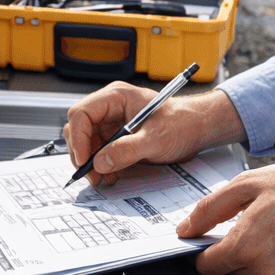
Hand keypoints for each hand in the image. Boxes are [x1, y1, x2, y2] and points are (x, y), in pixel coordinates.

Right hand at [63, 86, 244, 187]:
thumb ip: (128, 149)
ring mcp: (111, 122)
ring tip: (104, 177)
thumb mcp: (156, 138)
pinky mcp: (115, 136)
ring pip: (85, 142)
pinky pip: (97, 151)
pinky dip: (100, 165)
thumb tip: (100, 162)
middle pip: (78, 129)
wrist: (196, 129)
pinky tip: (111, 174)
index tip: (84, 160)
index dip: (78, 138)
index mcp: (116, 97)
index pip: (81, 113)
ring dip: (90, 162)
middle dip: (82, 154)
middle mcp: (110, 107)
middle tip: (92, 175)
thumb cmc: (181, 123)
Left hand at [177, 157, 274, 274]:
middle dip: (233, 249)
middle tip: (251, 223)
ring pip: (252, 274)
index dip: (203, 253)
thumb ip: (209, 210)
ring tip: (274, 227)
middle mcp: (262, 270)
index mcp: (244, 246)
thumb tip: (185, 230)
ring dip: (255, 256)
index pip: (206, 267)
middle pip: (229, 270)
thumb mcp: (247, 185)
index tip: (208, 241)